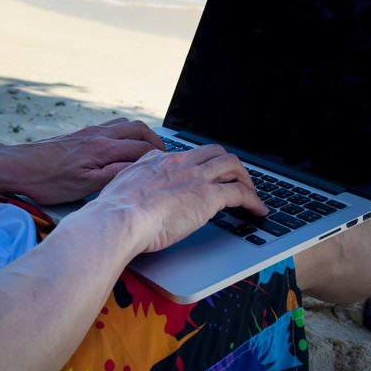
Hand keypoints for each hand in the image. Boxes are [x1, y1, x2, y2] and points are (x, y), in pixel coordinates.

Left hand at [0, 118, 164, 203]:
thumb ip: (112, 176)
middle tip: (164, 155)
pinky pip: (112, 126)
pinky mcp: (81, 134)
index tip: (170, 165)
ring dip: (141, 134)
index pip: (141, 148)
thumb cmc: (46, 181)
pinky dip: (126, 132)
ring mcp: (89, 132)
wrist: (17, 166)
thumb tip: (137, 170)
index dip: (159, 156)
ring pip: (125, 125)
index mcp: (102, 149)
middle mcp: (98, 135)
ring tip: (148, 149)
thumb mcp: (82, 186)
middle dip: (155, 140)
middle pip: (137, 129)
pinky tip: (123, 145)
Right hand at [88, 144, 267, 254]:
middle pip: (213, 152)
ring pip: (231, 164)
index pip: (185, 156)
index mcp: (156, 161)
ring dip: (245, 178)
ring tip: (251, 194)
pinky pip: (240, 192)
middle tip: (234, 180)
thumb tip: (128, 197)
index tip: (201, 176)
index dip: (198, 165)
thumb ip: (130, 188)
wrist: (119, 219)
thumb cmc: (113, 213)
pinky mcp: (208, 195)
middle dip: (227, 165)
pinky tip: (258, 210)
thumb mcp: (118, 190)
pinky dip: (253, 200)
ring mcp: (195, 177)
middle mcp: (178, 164)